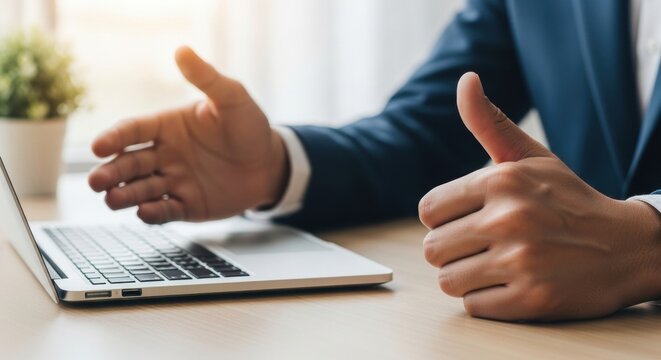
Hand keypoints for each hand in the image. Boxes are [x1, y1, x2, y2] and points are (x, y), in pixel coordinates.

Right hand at [88, 47, 287, 223]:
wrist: (270, 164)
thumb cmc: (249, 127)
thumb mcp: (232, 98)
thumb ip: (206, 78)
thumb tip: (183, 49)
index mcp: (167, 126)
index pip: (133, 130)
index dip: (113, 138)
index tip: (98, 147)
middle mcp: (164, 154)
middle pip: (129, 163)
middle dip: (111, 172)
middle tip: (96, 181)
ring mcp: (174, 181)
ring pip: (141, 189)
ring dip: (125, 195)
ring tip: (112, 199)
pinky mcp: (187, 206)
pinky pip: (166, 211)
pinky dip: (154, 213)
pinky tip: (145, 212)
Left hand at [419, 72, 660, 320]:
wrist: (628, 247)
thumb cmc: (568, 199)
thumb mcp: (531, 156)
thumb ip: (489, 123)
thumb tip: (465, 79)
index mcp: (501, 180)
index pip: (427, 210)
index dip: (443, 219)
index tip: (466, 220)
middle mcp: (509, 218)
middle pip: (432, 249)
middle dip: (451, 250)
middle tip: (480, 246)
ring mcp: (521, 261)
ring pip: (448, 281)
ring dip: (465, 277)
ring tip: (493, 266)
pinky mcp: (532, 300)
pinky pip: (474, 307)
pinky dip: (486, 300)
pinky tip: (511, 285)